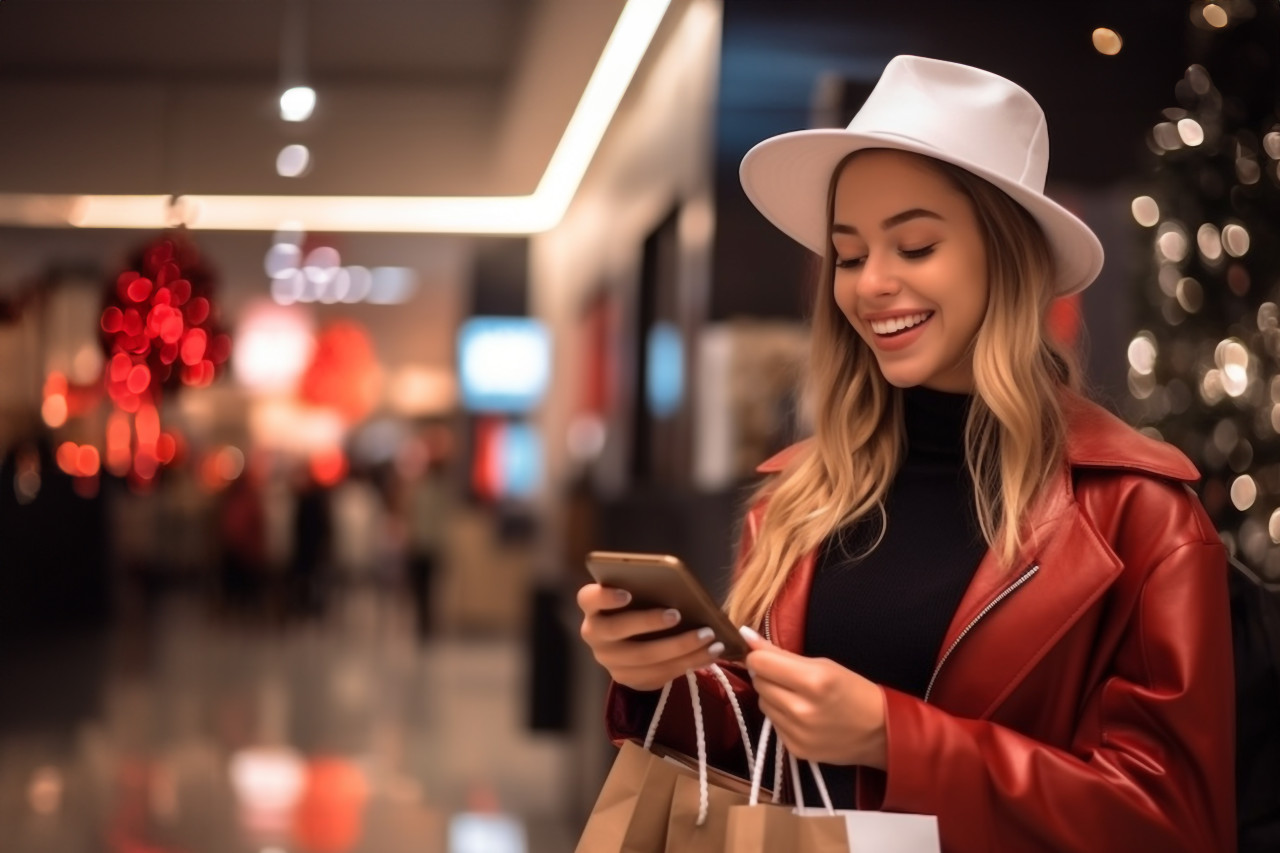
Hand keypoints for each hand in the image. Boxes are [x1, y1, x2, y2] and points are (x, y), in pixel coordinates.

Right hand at [577, 583, 724, 690]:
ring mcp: (609, 661)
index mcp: (593, 607)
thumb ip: (649, 591)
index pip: (589, 599)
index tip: (628, 593)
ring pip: (643, 658)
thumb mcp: (640, 595)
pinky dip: (688, 663)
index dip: (605, 596)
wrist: (635, 640)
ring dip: (679, 647)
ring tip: (709, 636)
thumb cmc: (642, 605)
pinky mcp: (628, 679)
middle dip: (649, 622)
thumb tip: (681, 591)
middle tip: (678, 614)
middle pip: (617, 629)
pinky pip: (658, 675)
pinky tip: (711, 652)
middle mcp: (595, 635)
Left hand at [740, 626, 887, 768]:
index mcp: (813, 680)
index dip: (758, 655)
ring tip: (796, 695)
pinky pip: (774, 723)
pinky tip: (800, 714)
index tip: (765, 654)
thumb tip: (746, 636)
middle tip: (786, 675)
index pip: (760, 663)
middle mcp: (801, 709)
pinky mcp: (795, 750)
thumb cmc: (855, 691)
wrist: (880, 732)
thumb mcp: (824, 664)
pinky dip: (781, 715)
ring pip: (762, 703)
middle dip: (767, 674)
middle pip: (759, 682)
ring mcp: (797, 733)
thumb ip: (782, 653)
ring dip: (773, 695)